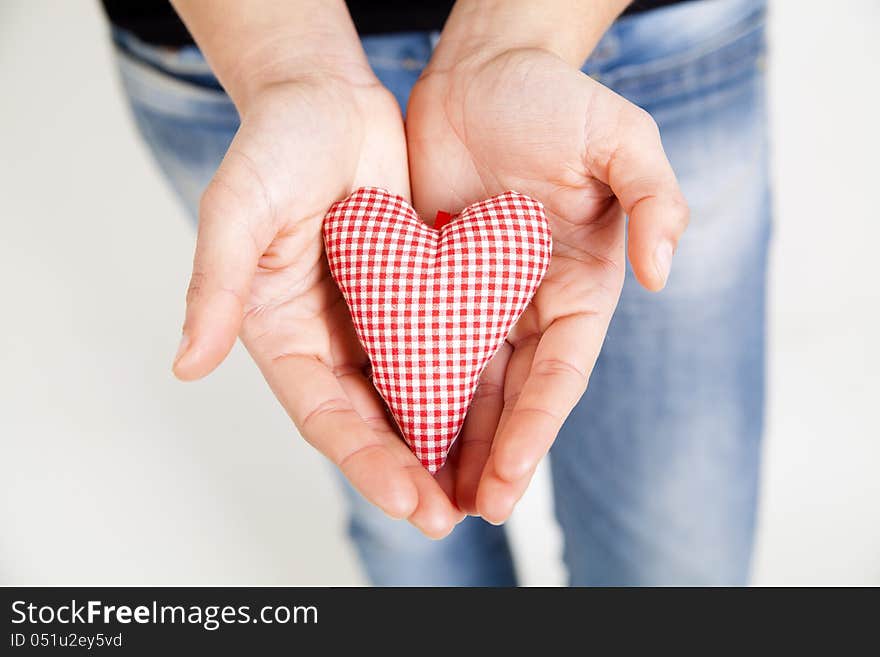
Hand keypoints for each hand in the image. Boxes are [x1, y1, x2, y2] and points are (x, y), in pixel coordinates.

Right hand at [172, 71, 463, 537]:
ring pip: (410, 398)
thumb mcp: (237, 208)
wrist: (328, 97)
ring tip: (478, 491)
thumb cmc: (276, 145)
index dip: (366, 461)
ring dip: (440, 446)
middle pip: (370, 422)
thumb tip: (185, 363)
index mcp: (281, 333)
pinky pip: (440, 351)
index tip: (410, 500)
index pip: (325, 415)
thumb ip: (214, 285)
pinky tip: (497, 419)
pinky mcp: (413, 297)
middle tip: (449, 517)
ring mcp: (373, 321)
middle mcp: (327, 339)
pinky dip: (462, 389)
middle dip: (408, 473)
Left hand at [407, 47, 688, 521]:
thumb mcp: (619, 135)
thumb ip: (656, 196)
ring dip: (450, 443)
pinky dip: (409, 392)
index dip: (537, 430)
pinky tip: (390, 433)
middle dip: (493, 457)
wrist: (480, 70)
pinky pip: (418, 348)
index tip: (508, 479)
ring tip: (428, 499)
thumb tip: (666, 272)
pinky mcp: (430, 287)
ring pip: (464, 387)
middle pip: (512, 398)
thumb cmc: (554, 99)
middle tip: (465, 514)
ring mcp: (478, 301)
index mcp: (580, 288)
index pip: (559, 374)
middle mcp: (530, 307)